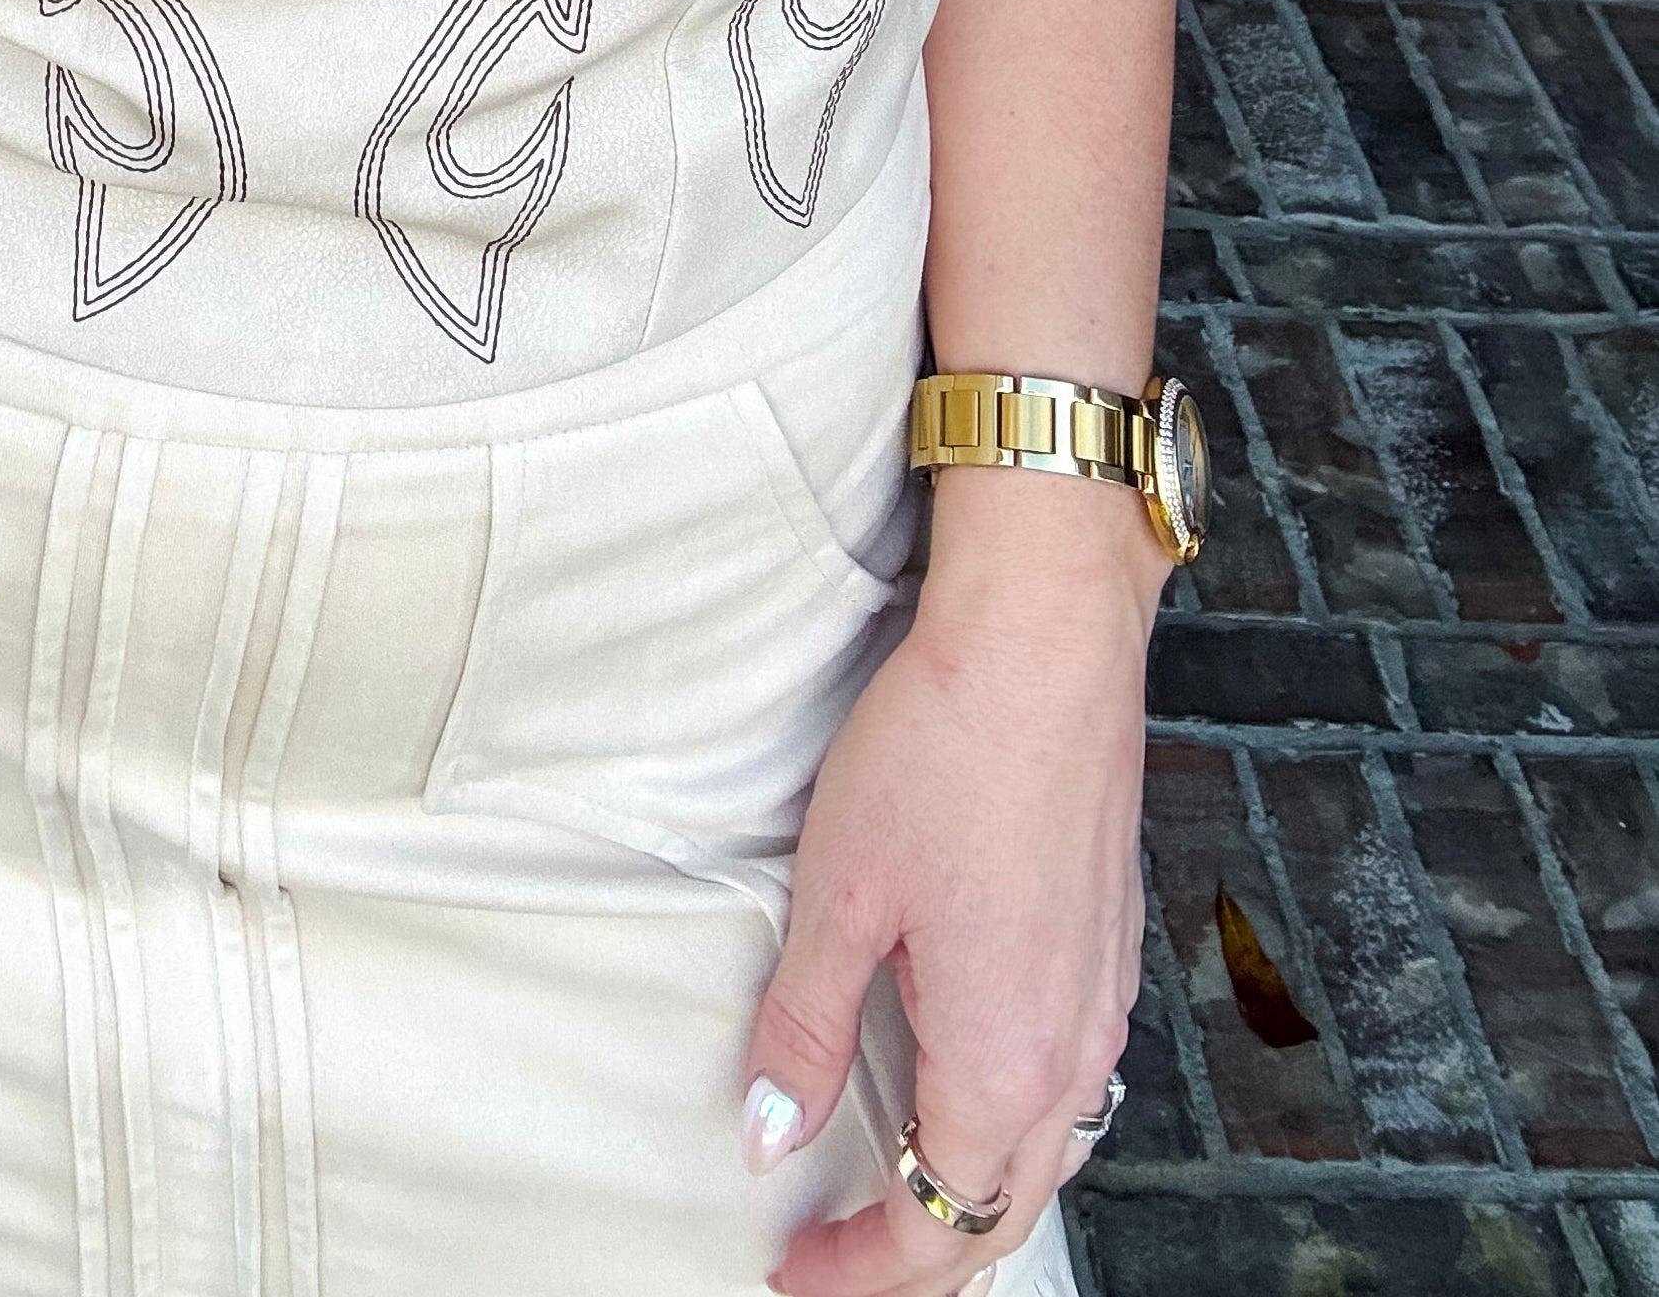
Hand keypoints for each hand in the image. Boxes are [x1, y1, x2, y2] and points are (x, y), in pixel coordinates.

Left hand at [741, 470, 1163, 1292]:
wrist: (1045, 646)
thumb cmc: (941, 753)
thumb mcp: (840, 897)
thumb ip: (804, 1031)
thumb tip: (770, 1136)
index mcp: (1003, 1061)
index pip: (935, 1224)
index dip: (860, 1271)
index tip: (793, 1273)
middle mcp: (1071, 1053)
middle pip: (1003, 1212)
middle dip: (920, 1258)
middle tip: (835, 1264)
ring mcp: (1103, 1002)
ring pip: (1047, 1154)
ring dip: (972, 1194)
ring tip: (892, 1195)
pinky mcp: (1109, 950)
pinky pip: (1070, 1086)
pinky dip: (1012, 1125)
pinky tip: (963, 1090)